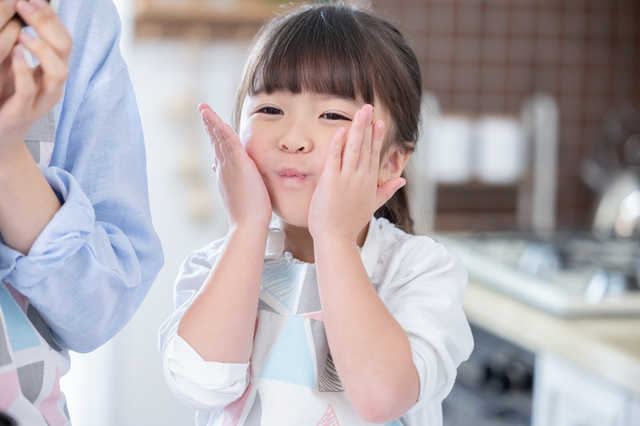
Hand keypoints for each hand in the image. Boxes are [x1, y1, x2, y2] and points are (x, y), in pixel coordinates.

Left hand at [0, 0, 71, 159]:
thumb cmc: (5, 100)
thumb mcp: (15, 68)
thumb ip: (23, 45)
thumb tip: (22, 10)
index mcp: (52, 70)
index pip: (63, 37)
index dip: (50, 15)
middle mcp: (52, 84)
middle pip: (65, 48)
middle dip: (48, 23)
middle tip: (26, 4)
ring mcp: (40, 100)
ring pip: (59, 72)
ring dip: (42, 48)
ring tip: (23, 33)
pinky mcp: (21, 113)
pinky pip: (30, 90)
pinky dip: (25, 69)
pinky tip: (15, 54)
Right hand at [199, 104, 272, 230]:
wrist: (248, 225)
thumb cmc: (247, 214)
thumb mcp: (237, 193)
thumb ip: (230, 180)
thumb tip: (219, 171)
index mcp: (225, 173)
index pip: (219, 149)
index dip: (214, 135)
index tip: (210, 123)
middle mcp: (224, 168)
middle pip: (215, 141)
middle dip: (209, 124)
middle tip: (202, 109)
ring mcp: (230, 167)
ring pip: (220, 139)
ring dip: (212, 122)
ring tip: (204, 109)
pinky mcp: (241, 166)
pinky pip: (231, 144)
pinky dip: (223, 131)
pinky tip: (217, 121)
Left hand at [308, 105, 404, 242]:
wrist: (336, 238)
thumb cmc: (350, 223)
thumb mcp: (373, 205)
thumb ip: (387, 190)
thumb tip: (402, 179)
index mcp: (370, 183)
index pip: (374, 155)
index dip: (377, 137)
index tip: (379, 122)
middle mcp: (360, 178)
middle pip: (365, 147)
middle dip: (368, 126)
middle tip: (369, 108)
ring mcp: (346, 179)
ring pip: (353, 149)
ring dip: (357, 129)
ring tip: (360, 112)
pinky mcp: (331, 181)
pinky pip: (334, 158)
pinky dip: (338, 144)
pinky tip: (341, 131)